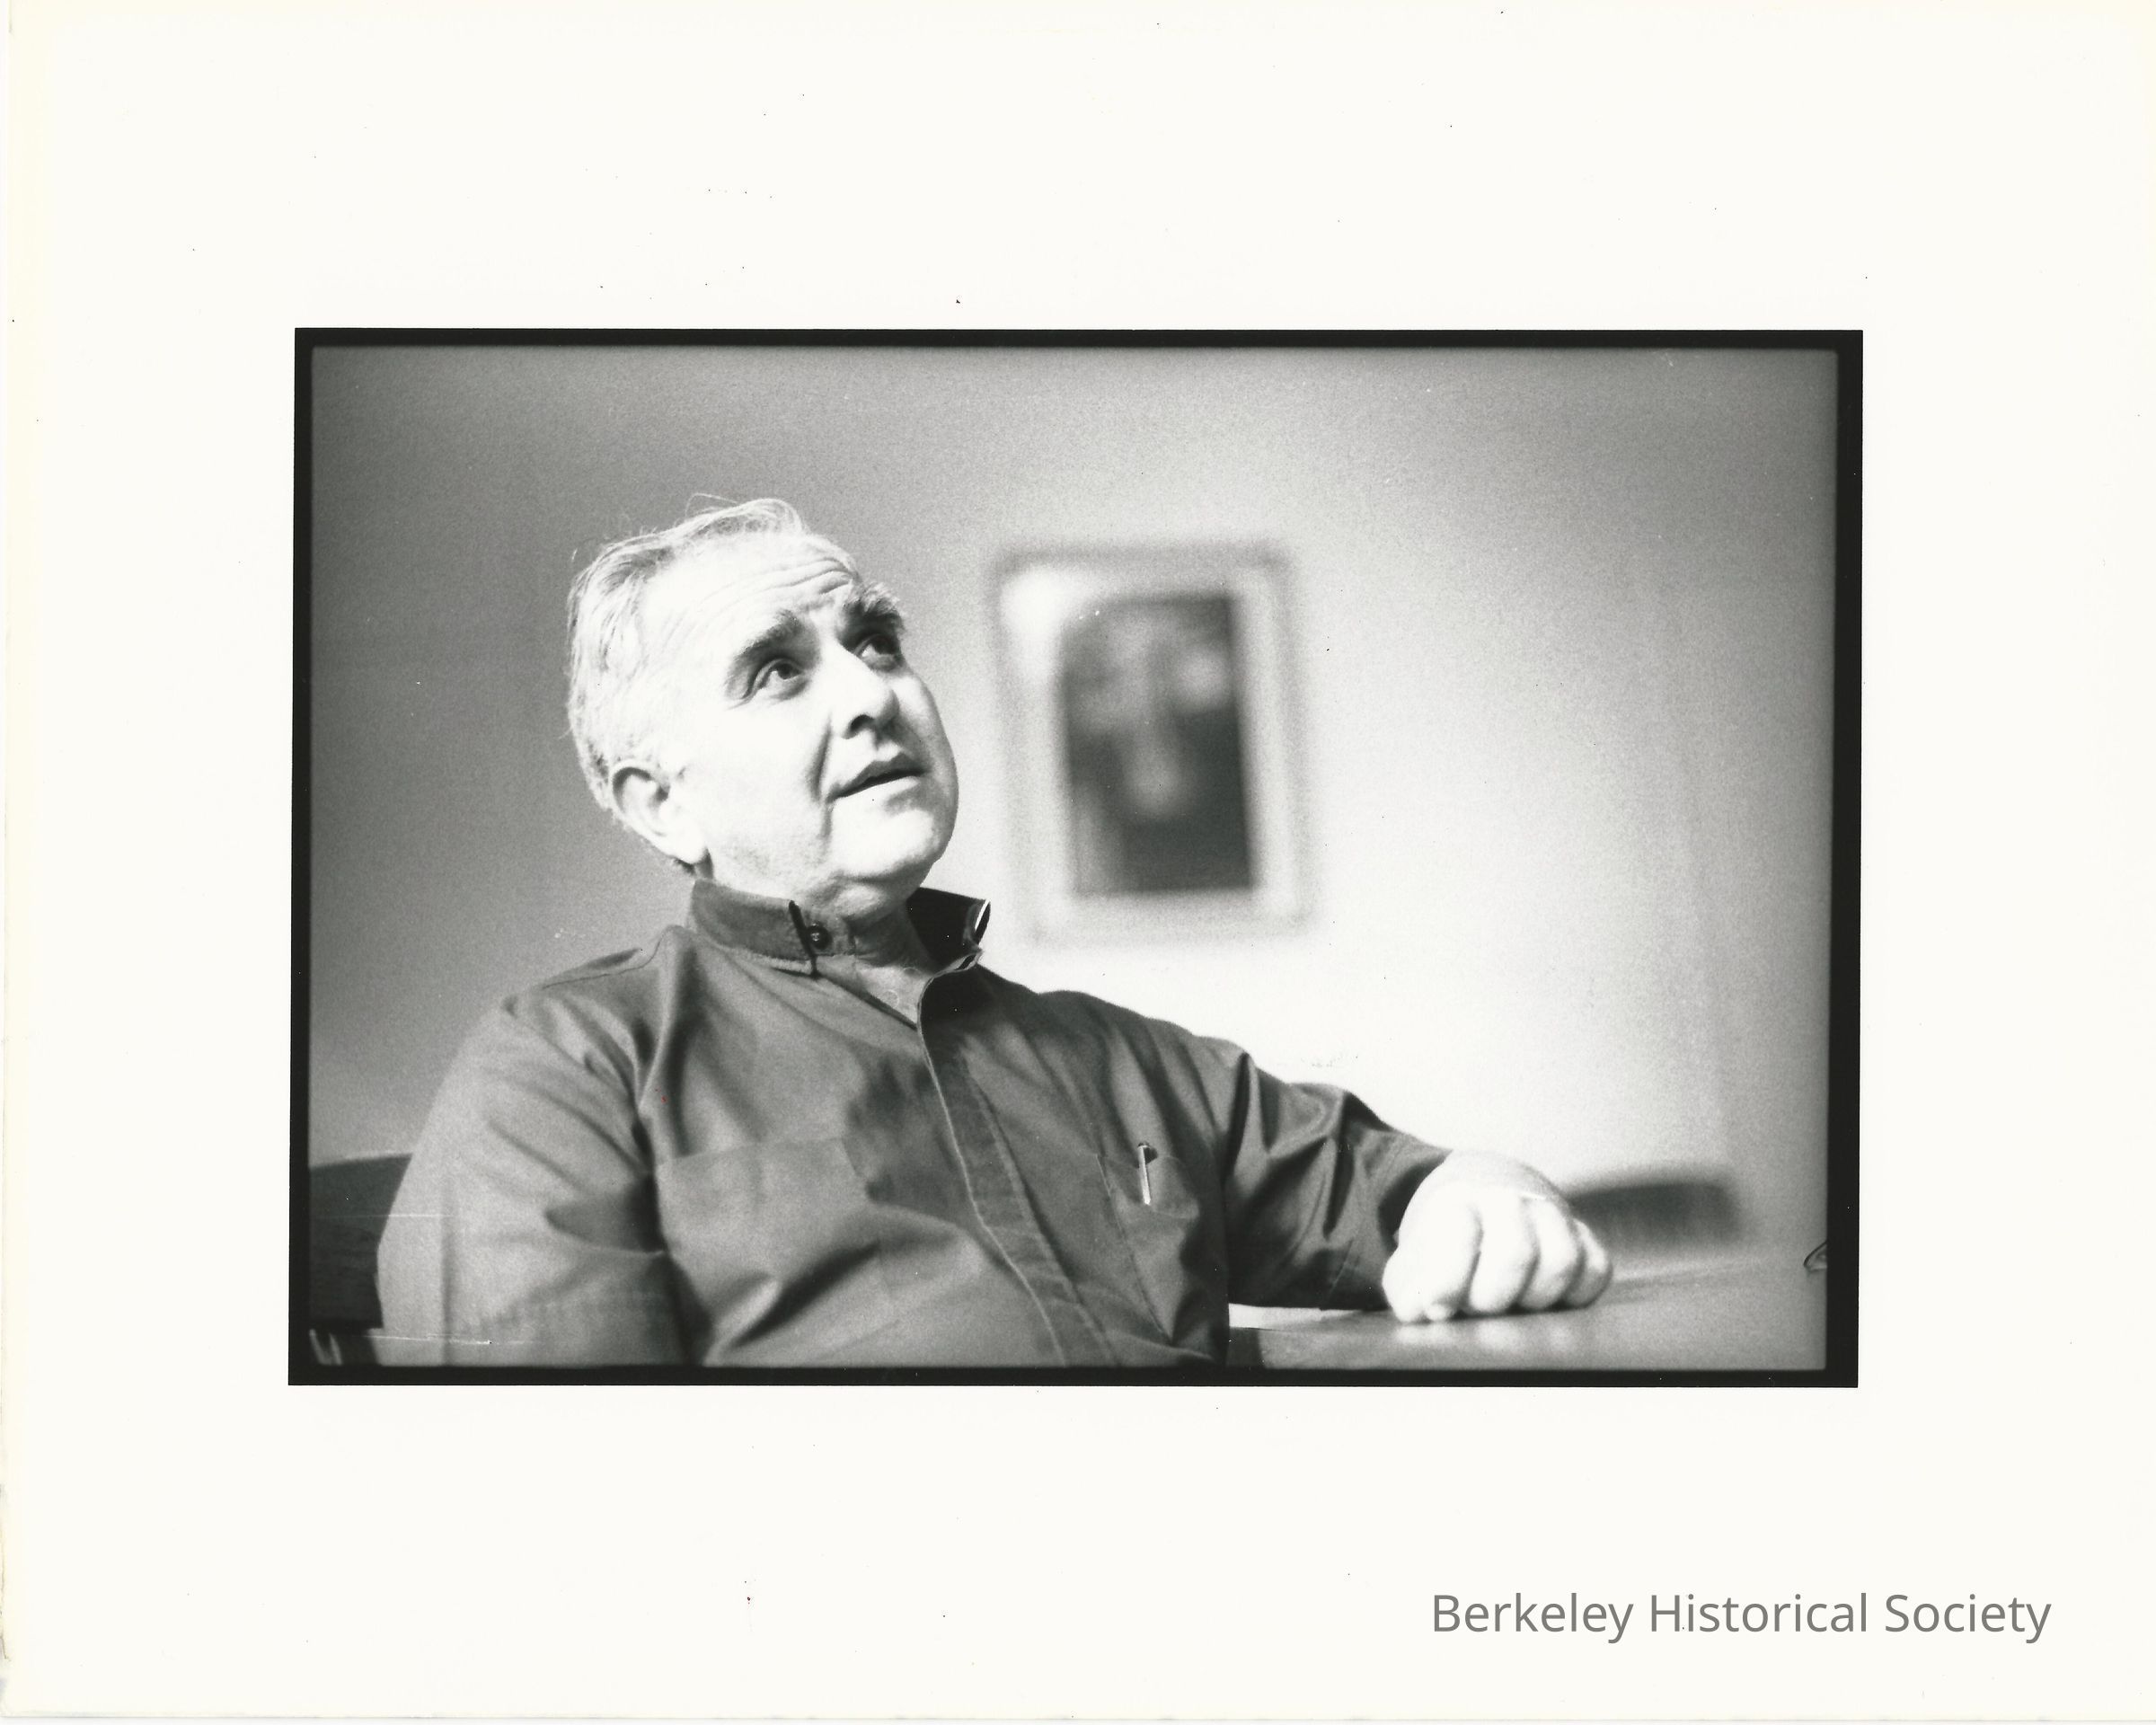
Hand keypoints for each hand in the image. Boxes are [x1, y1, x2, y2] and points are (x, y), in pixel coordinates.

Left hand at [1381, 1159, 1611, 1321]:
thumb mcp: (1413, 1261)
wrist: (1481, 1192)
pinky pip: (1596, 1271)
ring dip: (1535, 1297)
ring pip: (1562, 1261)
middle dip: (1492, 1296)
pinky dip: (1575, 1294)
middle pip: (1515, 1253)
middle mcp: (1511, 1199)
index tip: (1437, 1307)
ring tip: (1512, 1305)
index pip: (1459, 1230)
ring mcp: (1553, 1216)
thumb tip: (1426, 1310)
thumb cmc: (1444, 1240)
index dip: (1446, 1279)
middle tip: (1477, 1308)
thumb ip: (1408, 1287)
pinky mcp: (1586, 1237)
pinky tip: (1545, 1300)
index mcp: (1460, 1199)